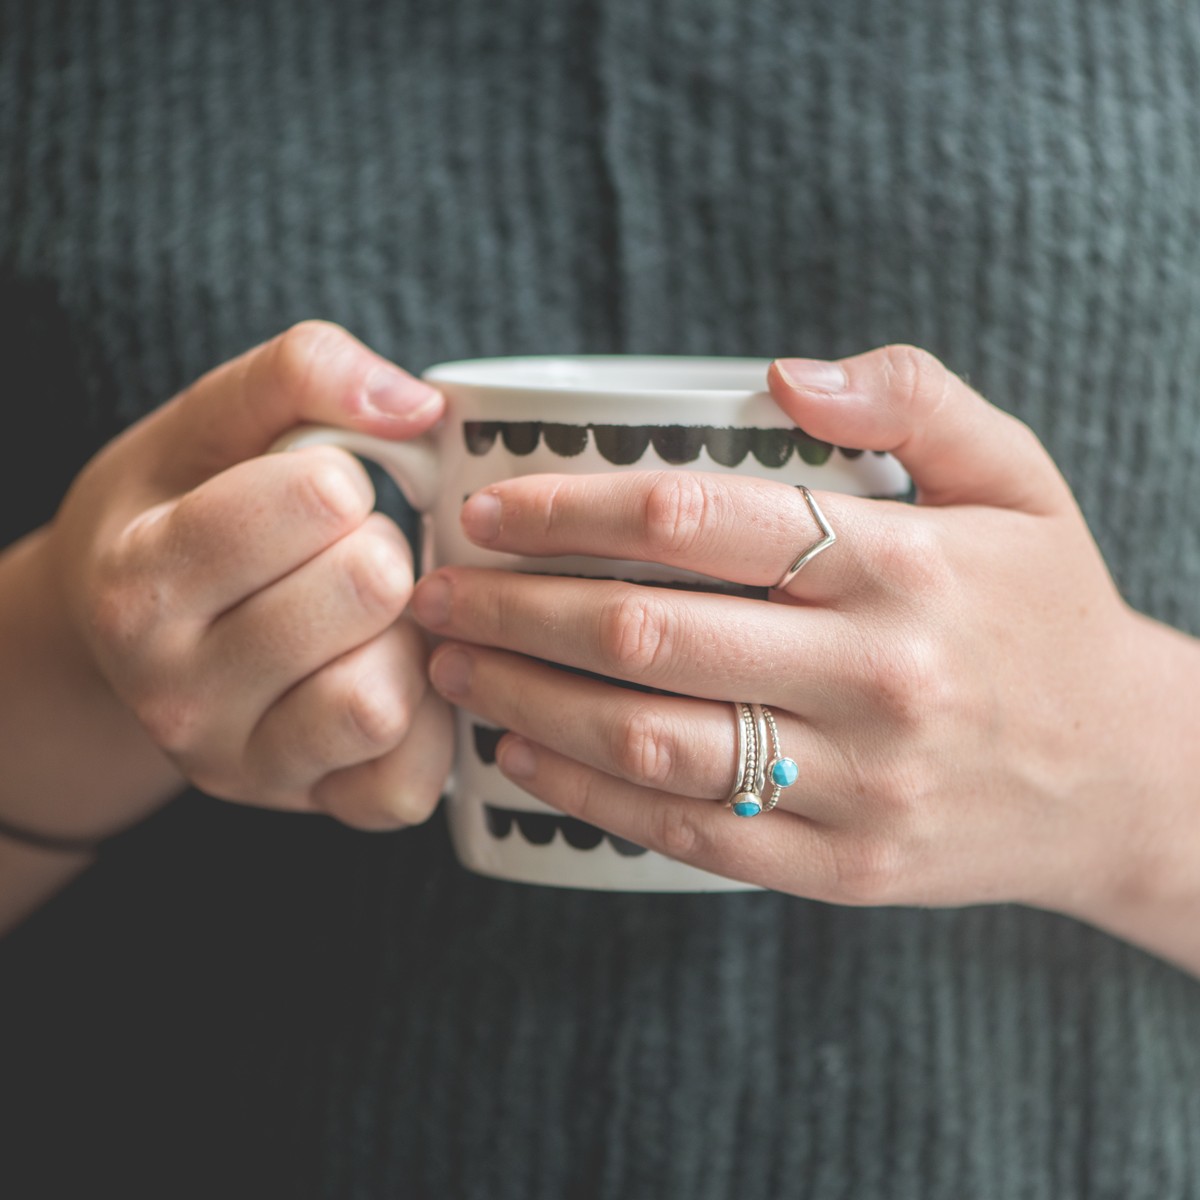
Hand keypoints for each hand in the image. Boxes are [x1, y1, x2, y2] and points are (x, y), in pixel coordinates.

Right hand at [50, 321, 452, 829]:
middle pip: (367, 589)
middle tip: (349, 555)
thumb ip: (302, 374)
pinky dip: (427, 727)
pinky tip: (394, 678)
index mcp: (142, 579)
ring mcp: (240, 762)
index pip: (316, 498)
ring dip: (404, 641)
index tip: (317, 492)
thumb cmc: (184, 510)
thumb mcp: (212, 421)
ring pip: (381, 699)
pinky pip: (406, 784)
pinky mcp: (305, 805)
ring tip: (368, 621)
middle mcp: (175, 691)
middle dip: (381, 551)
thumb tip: (418, 405)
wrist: (132, 632)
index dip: (342, 477)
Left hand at [410, 345, 1198, 923]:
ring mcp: (856, 784)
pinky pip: (689, 833)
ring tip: (452, 671)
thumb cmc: (1044, 611)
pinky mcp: (839, 867)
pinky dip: (588, 795)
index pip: (693, 523)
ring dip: (526, 705)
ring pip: (649, 743)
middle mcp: (875, 676)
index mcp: (904, 565)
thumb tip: (780, 374)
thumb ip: (913, 397)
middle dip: (511, 612)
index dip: (568, 512)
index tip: (487, 511)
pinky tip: (523, 757)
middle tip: (432, 595)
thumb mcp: (1015, 478)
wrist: (1119, 775)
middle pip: (645, 635)